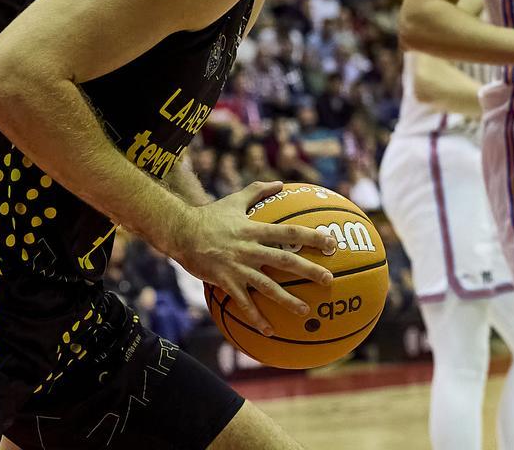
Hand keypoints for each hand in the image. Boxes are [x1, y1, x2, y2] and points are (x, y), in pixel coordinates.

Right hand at [170, 180, 335, 334]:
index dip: (312, 238)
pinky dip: (257, 318)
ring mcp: (238, 267)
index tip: (332, 244)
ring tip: (305, 310)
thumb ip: (258, 190)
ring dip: (288, 300)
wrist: (181, 233)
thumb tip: (280, 182)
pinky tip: (270, 331)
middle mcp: (250, 249)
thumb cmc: (210, 216)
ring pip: (268, 286)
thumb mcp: (235, 200)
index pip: (290, 233)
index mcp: (255, 230)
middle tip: (329, 279)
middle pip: (285, 261)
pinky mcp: (226, 282)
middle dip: (309, 270)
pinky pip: (244, 303)